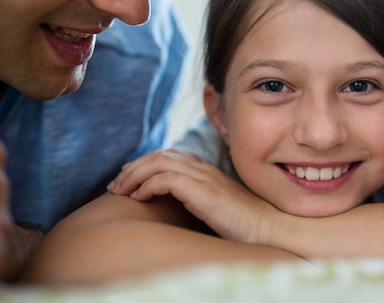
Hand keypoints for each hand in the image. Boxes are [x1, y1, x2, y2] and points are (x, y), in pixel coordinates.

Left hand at [108, 150, 277, 243]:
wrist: (268, 229)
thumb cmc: (243, 225)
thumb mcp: (216, 208)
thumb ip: (197, 200)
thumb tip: (173, 206)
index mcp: (207, 171)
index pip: (169, 155)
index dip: (144, 164)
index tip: (127, 180)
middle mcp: (204, 169)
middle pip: (160, 155)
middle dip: (133, 167)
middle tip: (115, 184)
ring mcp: (204, 178)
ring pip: (159, 162)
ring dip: (134, 175)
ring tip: (120, 191)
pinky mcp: (204, 191)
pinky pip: (166, 179)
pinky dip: (148, 185)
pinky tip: (139, 198)